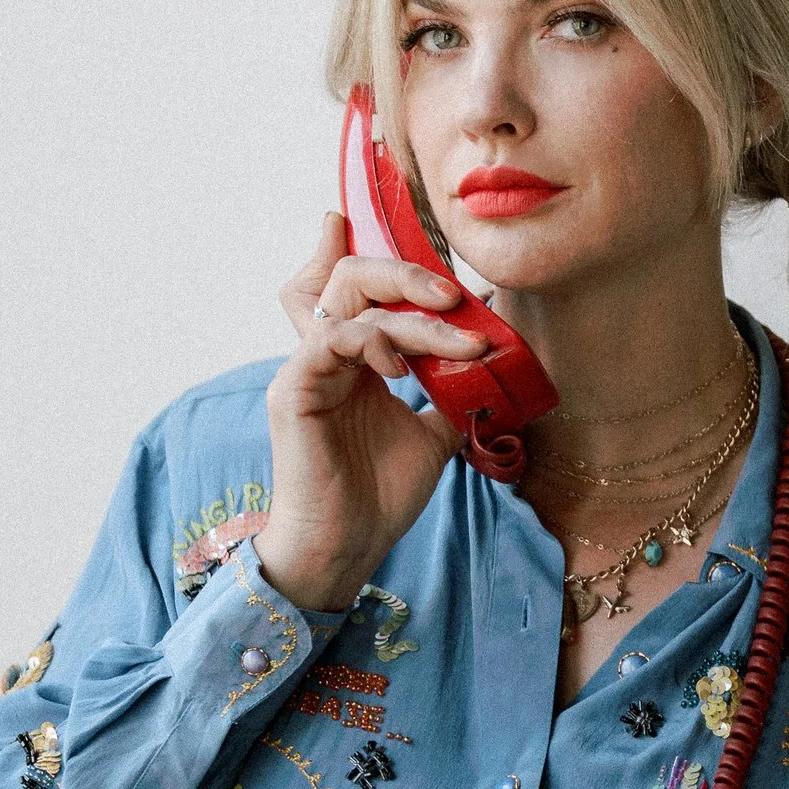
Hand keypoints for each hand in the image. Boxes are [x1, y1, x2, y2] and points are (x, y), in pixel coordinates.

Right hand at [252, 212, 487, 610]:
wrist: (348, 546)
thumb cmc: (380, 494)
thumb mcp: (434, 433)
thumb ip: (453, 391)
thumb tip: (496, 355)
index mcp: (353, 357)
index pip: (356, 286)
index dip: (380, 255)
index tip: (429, 242)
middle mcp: (325, 352)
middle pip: (350, 275)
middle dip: (406, 271)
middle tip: (456, 295)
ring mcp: (305, 367)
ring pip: (348, 299)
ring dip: (413, 312)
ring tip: (462, 343)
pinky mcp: (293, 388)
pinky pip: (331, 338)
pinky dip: (374, 340)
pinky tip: (406, 367)